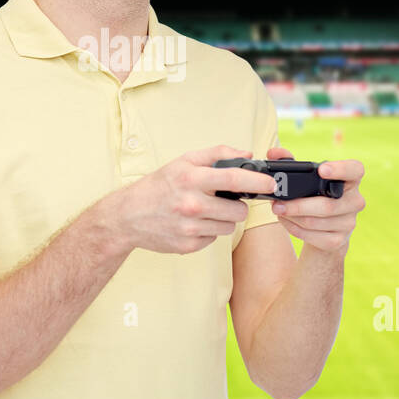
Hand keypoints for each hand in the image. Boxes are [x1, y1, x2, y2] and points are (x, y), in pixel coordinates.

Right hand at [86, 145, 277, 255]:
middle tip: (223, 200)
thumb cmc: (158, 186)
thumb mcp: (183, 162)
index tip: (271, 184)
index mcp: (191, 179)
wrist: (127, 216)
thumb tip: (247, 153)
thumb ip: (217, 154)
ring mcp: (190, 228)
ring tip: (204, 211)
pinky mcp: (188, 245)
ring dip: (223, 219)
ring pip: (229, 227)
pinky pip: (214, 239)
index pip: (234, 178)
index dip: (258, 181)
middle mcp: (192, 204)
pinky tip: (193, 224)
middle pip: (238, 210)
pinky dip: (209, 232)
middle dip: (237, 205)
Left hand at [266, 147, 364, 254]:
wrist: (326, 228)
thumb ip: (289, 161)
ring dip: (292, 217)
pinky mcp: (338, 241)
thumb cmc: (315, 195)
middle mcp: (355, 201)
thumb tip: (273, 153)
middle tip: (277, 204)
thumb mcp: (306, 177)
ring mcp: (349, 223)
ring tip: (278, 210)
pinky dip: (294, 229)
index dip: (340, 169)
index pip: (355, 170)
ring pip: (315, 222)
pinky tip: (286, 221)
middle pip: (327, 205)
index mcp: (351, 179)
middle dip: (298, 205)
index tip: (322, 170)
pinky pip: (312, 236)